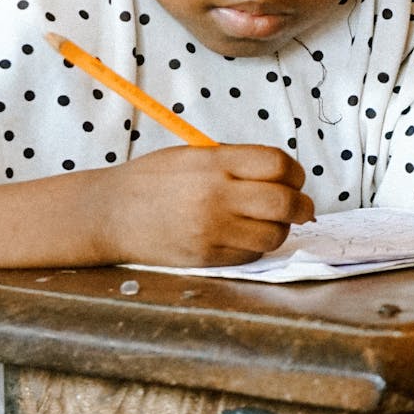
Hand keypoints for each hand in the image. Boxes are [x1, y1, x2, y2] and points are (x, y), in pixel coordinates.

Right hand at [86, 144, 314, 267]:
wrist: (111, 213)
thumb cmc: (153, 179)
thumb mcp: (193, 155)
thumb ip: (235, 161)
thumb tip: (282, 173)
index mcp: (214, 163)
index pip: (277, 164)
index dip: (295, 171)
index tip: (295, 177)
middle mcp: (216, 196)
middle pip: (283, 201)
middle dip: (302, 204)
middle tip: (302, 205)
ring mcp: (212, 231)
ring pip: (273, 234)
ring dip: (282, 228)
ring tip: (273, 221)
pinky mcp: (207, 258)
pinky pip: (250, 255)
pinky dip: (257, 245)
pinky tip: (246, 235)